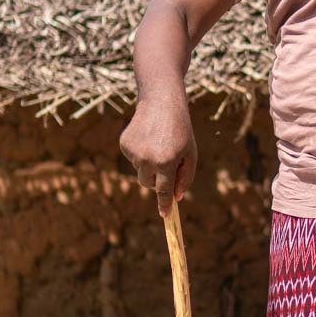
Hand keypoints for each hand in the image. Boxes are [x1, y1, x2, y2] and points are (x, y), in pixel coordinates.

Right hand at [119, 99, 196, 215]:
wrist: (161, 102)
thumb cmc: (181, 129)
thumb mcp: (190, 153)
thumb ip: (185, 177)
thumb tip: (177, 197)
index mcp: (166, 162)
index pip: (164, 191)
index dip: (164, 205)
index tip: (165, 215)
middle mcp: (147, 159)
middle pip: (149, 184)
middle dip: (157, 179)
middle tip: (166, 162)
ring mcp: (134, 152)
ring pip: (140, 171)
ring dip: (149, 163)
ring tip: (158, 143)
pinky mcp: (124, 145)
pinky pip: (133, 158)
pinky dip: (140, 153)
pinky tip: (148, 137)